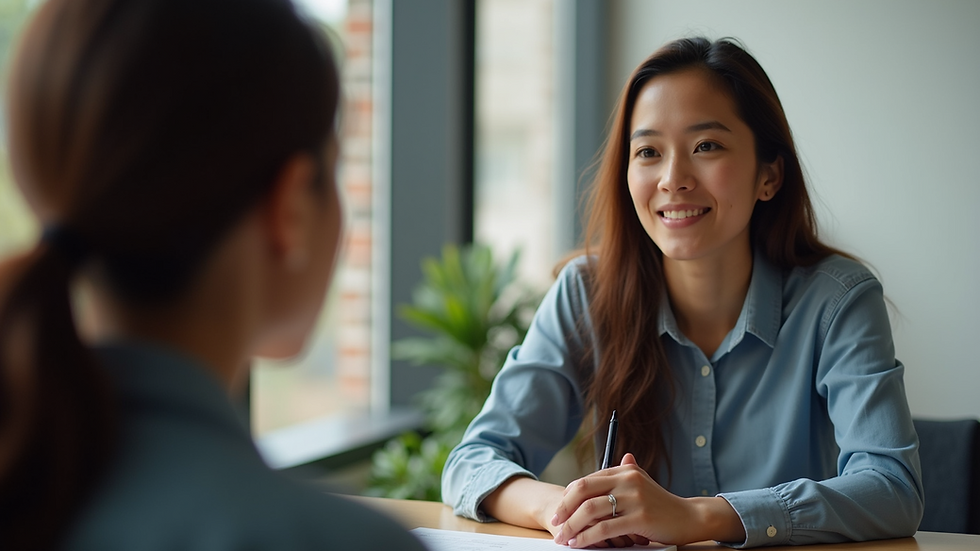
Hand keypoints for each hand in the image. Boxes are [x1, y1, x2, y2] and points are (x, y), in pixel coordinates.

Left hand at [551, 453, 741, 547]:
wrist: (689, 517)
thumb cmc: (662, 504)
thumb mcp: (643, 483)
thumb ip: (627, 472)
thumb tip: (621, 458)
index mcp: (624, 471)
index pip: (586, 481)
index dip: (568, 497)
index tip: (559, 512)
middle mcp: (627, 480)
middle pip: (583, 491)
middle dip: (564, 509)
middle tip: (555, 524)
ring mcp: (634, 498)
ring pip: (591, 510)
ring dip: (572, 526)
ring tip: (564, 538)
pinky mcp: (640, 517)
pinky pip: (605, 528)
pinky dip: (588, 537)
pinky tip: (580, 544)